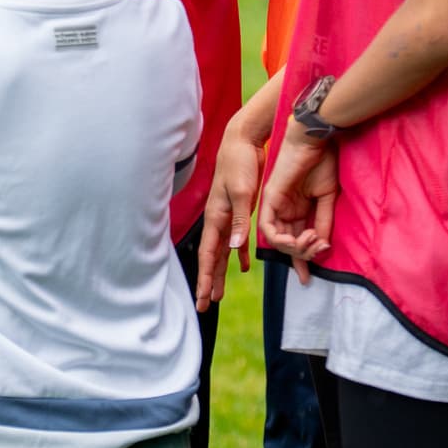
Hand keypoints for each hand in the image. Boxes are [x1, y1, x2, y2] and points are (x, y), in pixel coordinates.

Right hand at [194, 116, 266, 312]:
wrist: (242, 140)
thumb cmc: (240, 162)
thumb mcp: (242, 191)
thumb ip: (239, 221)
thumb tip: (234, 251)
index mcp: (217, 217)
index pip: (208, 256)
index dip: (205, 279)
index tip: (203, 300)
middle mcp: (219, 220)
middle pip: (211, 258)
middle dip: (208, 282)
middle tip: (204, 306)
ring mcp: (228, 216)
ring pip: (222, 252)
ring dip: (220, 273)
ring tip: (219, 293)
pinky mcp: (239, 210)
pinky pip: (237, 239)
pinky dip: (240, 254)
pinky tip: (245, 266)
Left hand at [257, 119, 337, 285]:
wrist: (316, 140)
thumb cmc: (324, 163)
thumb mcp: (327, 199)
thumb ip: (322, 222)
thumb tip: (321, 246)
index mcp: (297, 209)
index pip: (296, 241)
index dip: (302, 260)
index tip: (308, 278)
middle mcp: (283, 210)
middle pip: (286, 244)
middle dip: (301, 257)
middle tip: (318, 252)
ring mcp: (275, 204)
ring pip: (276, 240)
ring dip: (294, 248)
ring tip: (312, 242)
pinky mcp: (269, 198)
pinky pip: (267, 228)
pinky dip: (281, 240)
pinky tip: (297, 240)